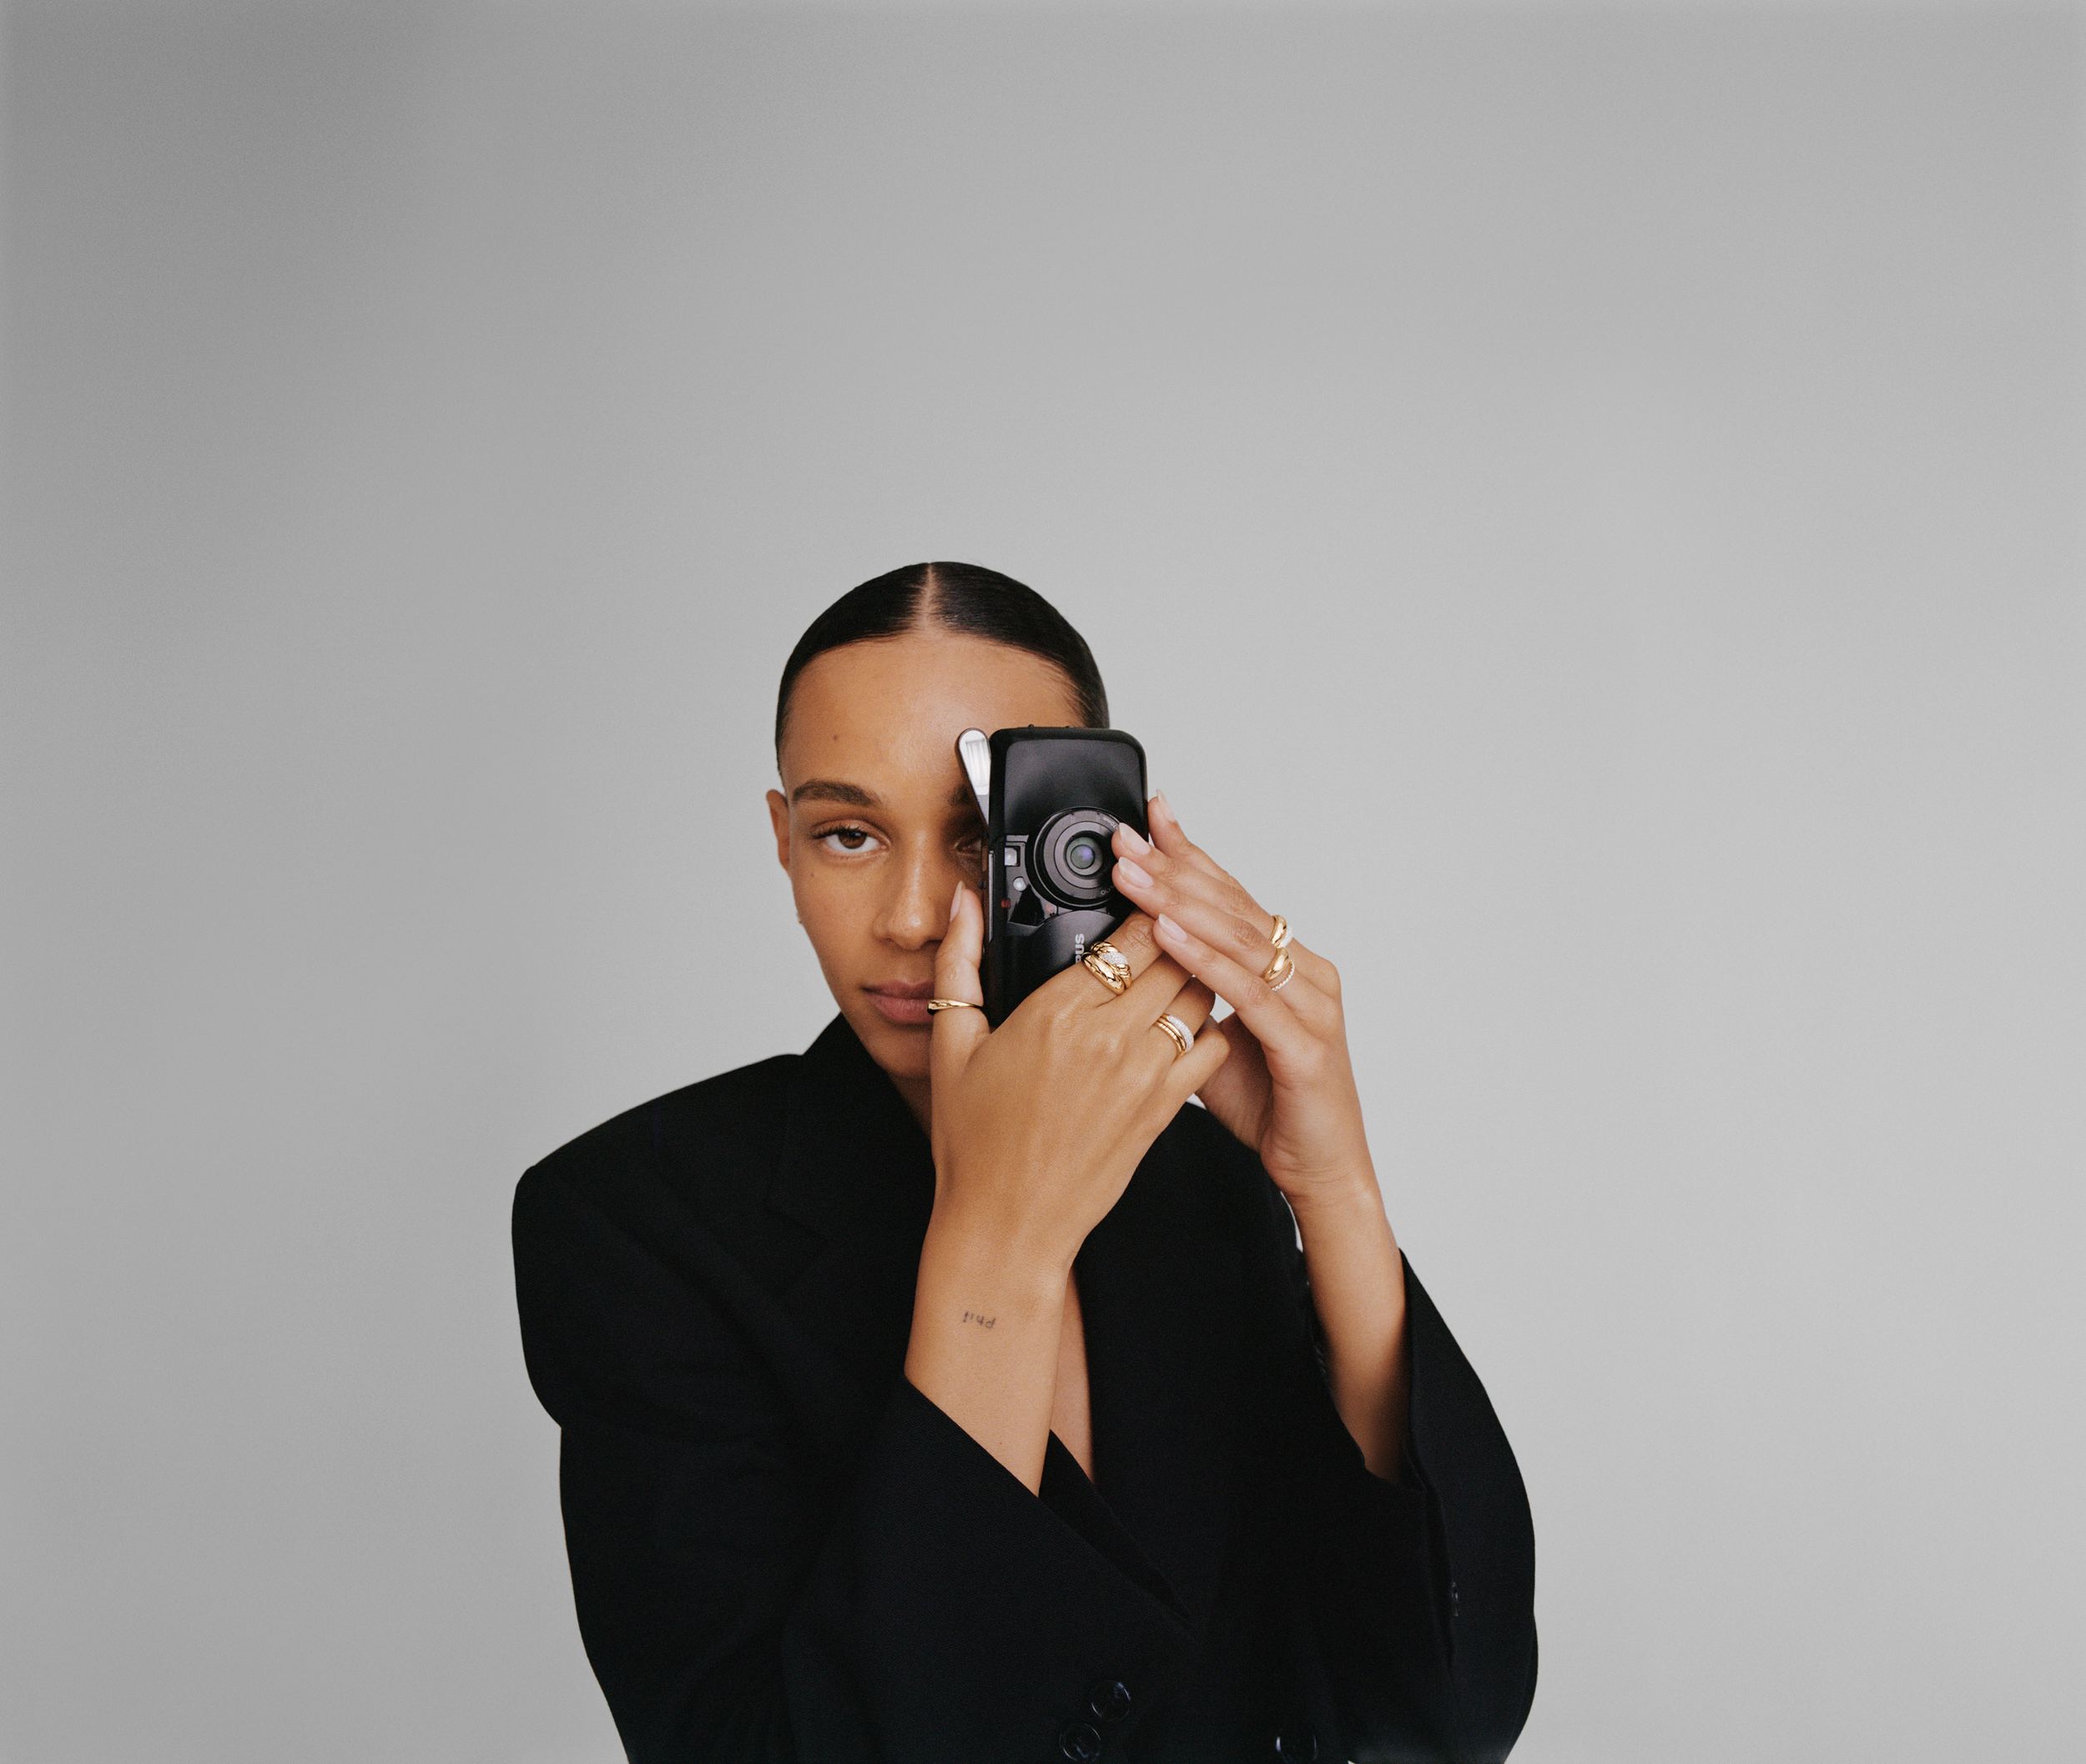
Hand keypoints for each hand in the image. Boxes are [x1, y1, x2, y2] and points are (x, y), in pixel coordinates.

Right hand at [925, 884, 1228, 1272]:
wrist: (1007, 1224)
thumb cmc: (975, 1142)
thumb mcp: (953, 1042)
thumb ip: (962, 960)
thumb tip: (966, 901)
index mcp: (1056, 1013)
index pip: (1133, 932)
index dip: (1150, 899)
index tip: (1148, 884)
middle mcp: (1108, 1039)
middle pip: (1177, 955)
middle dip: (1182, 927)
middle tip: (1179, 911)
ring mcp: (1143, 1076)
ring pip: (1201, 996)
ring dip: (1199, 972)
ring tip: (1188, 958)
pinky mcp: (1163, 1110)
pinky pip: (1210, 1048)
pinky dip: (1208, 1026)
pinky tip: (1189, 1017)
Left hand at [1108, 794, 1376, 1213]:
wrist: (1321, 1170)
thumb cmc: (1275, 1105)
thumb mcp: (1217, 1038)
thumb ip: (1191, 996)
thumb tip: (1142, 963)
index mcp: (1285, 966)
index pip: (1231, 896)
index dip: (1190, 855)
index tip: (1148, 820)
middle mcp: (1305, 973)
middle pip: (1233, 906)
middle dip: (1175, 868)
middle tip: (1125, 840)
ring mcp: (1310, 1005)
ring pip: (1240, 940)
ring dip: (1181, 903)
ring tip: (1134, 876)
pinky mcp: (1304, 1045)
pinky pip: (1249, 994)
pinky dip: (1205, 960)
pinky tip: (1169, 935)